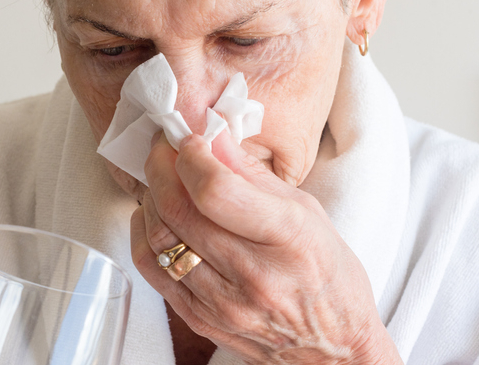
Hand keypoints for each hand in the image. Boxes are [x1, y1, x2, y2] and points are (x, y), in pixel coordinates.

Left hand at [131, 132, 402, 363]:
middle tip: (165, 149)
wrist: (333, 347)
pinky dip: (145, 235)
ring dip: (152, 198)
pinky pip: (153, 271)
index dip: (191, 156)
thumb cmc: (328, 273)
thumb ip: (252, 173)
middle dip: (161, 167)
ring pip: (159, 238)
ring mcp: (223, 303)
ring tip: (163, 181)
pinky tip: (154, 217)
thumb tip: (212, 136)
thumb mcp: (306, 211)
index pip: (216, 190)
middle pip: (178, 210)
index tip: (189, 140)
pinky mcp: (201, 320)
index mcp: (287, 237)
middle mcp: (253, 274)